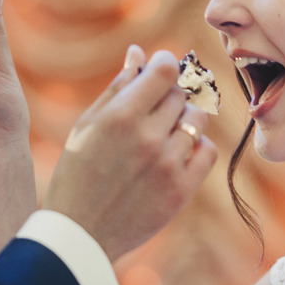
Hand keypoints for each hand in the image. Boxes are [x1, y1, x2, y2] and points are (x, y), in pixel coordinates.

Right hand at [43, 46, 217, 261]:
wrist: (80, 231)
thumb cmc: (77, 171)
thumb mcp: (88, 124)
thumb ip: (117, 87)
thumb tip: (139, 53)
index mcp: (121, 115)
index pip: (165, 70)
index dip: (165, 63)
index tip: (160, 68)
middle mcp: (147, 136)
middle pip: (180, 94)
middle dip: (168, 95)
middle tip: (151, 110)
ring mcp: (167, 164)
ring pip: (196, 120)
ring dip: (182, 121)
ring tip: (161, 134)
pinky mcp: (180, 190)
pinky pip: (207, 151)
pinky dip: (196, 147)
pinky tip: (176, 152)